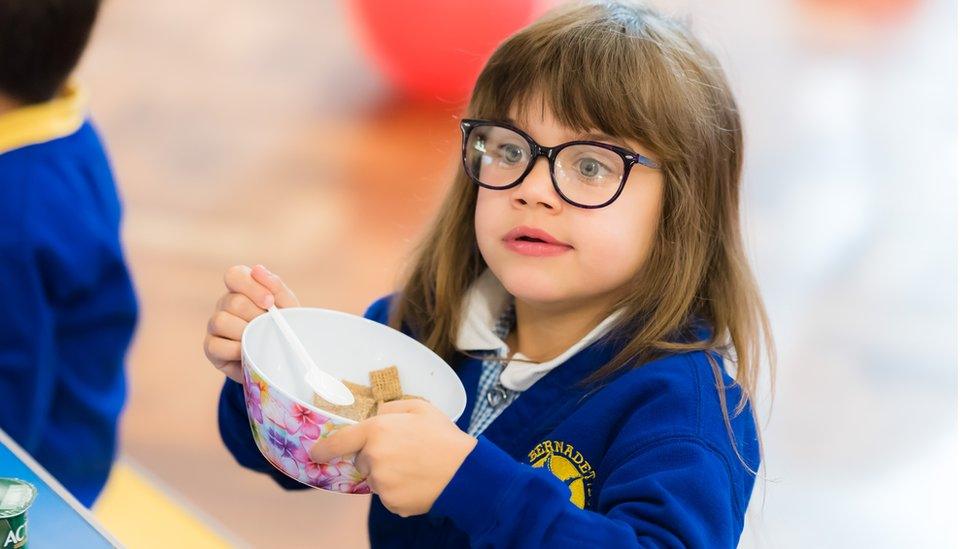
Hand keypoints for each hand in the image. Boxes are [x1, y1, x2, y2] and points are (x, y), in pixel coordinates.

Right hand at [203, 264, 298, 382]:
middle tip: (269, 327)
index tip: (270, 302)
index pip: (234, 275)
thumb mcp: (288, 307)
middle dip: (256, 316)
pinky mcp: (211, 347)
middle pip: (233, 301)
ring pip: (221, 321)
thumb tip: (257, 269)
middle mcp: (225, 304)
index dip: (251, 287)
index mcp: (242, 289)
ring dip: (246, 333)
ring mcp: (215, 325)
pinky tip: (248, 352)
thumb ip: (275, 287)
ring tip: (260, 340)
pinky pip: (216, 345)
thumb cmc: (284, 328)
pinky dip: (236, 350)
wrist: (284, 360)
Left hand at [310, 399, 476, 516]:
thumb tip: (378, 412)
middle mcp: (374, 457)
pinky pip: (387, 496)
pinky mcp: (391, 503)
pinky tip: (417, 481)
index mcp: (377, 430)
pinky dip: (398, 491)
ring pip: (375, 479)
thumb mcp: (420, 408)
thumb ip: (392, 407)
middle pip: (362, 460)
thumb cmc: (444, 437)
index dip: (323, 448)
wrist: (465, 472)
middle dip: (375, 457)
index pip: (339, 441)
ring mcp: (381, 483)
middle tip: (404, 452)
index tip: (315, 453)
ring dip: (388, 474)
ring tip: (415, 467)